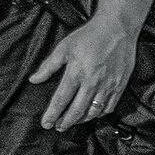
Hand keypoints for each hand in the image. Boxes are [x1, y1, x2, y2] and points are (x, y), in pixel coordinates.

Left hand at [32, 12, 140, 132]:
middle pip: (77, 110)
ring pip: (93, 111)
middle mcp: (92, 82)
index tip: (46, 123)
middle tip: (58, 128)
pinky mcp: (120, 85)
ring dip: (81, 120)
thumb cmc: (89, 36)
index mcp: (76, 72)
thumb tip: (34, 80)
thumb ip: (48, 66)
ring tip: (73, 121)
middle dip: (65, 122)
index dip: (52, 114)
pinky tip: (92, 113)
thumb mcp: (65, 47)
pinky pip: (109, 107)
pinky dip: (99, 114)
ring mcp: (108, 85)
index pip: (61, 100)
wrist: (117, 27)